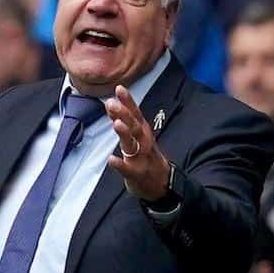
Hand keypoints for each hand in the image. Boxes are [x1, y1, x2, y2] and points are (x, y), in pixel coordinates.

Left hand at [105, 85, 171, 201]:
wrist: (162, 184)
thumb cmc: (147, 156)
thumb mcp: (138, 136)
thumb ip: (125, 120)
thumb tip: (111, 102)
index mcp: (143, 132)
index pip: (135, 113)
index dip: (128, 101)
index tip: (119, 88)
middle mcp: (143, 142)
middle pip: (134, 126)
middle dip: (124, 114)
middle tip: (112, 103)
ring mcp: (140, 158)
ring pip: (132, 144)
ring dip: (124, 134)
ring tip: (116, 124)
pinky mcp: (136, 173)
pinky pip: (127, 169)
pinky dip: (119, 164)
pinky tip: (111, 159)